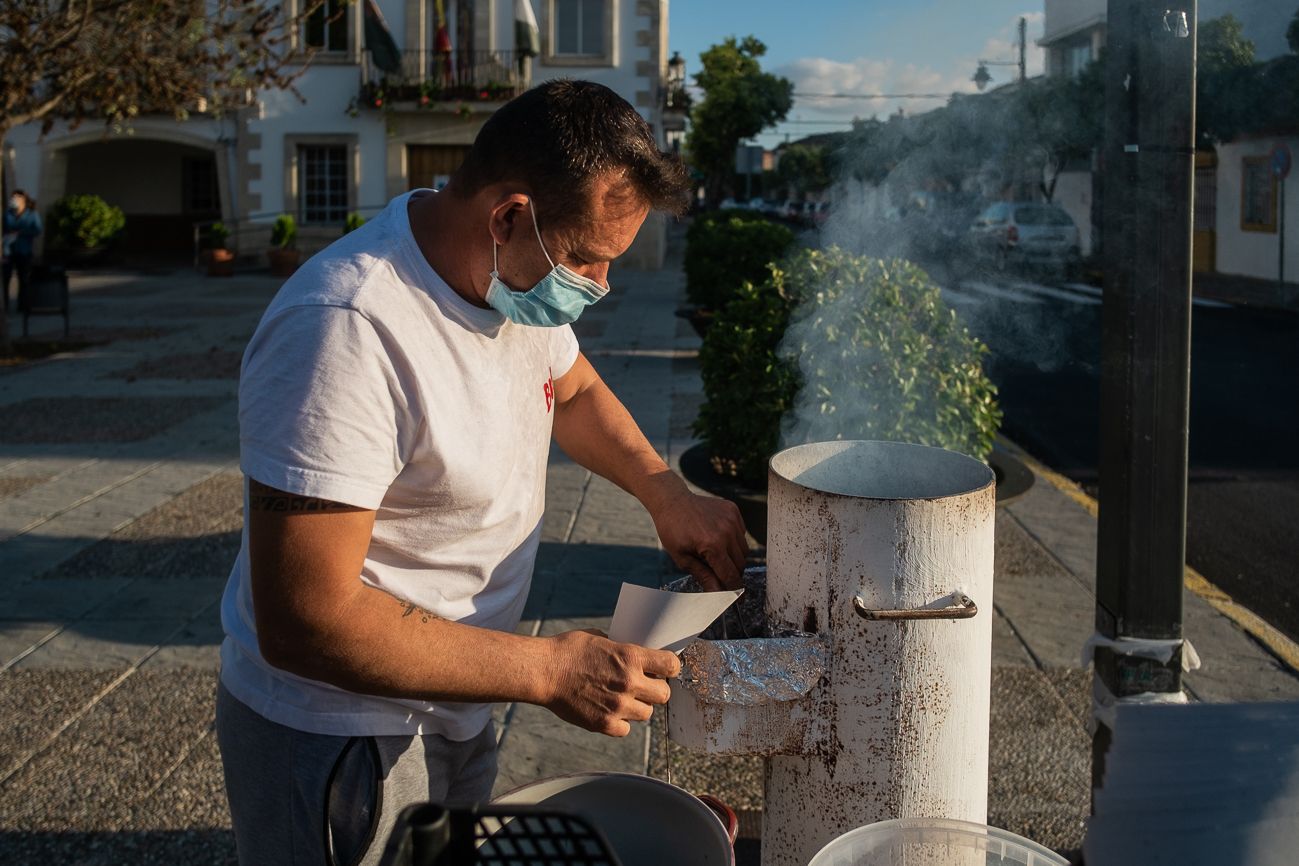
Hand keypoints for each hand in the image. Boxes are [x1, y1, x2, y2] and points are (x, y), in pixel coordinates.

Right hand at [542, 629, 680, 736]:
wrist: (544, 672)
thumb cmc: (568, 650)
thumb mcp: (600, 637)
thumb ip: (622, 649)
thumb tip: (636, 655)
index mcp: (630, 657)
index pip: (670, 665)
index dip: (671, 667)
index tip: (666, 669)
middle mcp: (629, 682)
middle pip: (664, 695)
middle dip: (657, 690)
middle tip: (645, 686)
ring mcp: (618, 706)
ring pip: (646, 714)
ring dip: (639, 706)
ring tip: (624, 699)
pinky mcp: (604, 723)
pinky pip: (626, 729)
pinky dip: (621, 723)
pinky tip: (610, 711)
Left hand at [649, 484, 747, 590]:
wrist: (672, 501)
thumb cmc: (673, 530)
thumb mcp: (682, 558)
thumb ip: (703, 576)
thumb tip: (717, 593)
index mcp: (712, 545)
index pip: (730, 575)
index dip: (734, 590)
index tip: (738, 601)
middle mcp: (726, 531)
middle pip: (740, 564)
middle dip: (732, 574)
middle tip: (719, 575)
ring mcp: (732, 519)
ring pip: (743, 550)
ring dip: (733, 558)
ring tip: (714, 554)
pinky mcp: (733, 510)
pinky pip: (741, 534)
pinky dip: (733, 541)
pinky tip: (717, 537)